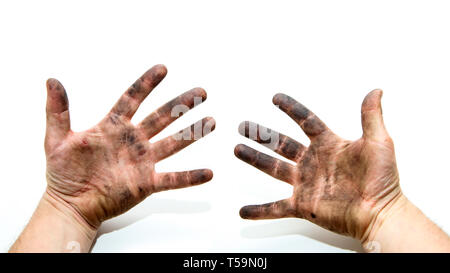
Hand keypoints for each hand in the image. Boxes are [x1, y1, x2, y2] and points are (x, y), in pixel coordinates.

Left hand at [45, 64, 214, 228]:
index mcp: (114, 126)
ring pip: (173, 143)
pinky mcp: (147, 183)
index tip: (162, 69)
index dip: (147, 83)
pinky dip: (190, 177)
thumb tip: (52, 81)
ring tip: (210, 122)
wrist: (71, 203)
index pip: (133, 98)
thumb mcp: (56, 139)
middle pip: (162, 117)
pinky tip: (208, 173)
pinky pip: (173, 179)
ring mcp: (143, 161)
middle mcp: (133, 140)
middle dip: (182, 104)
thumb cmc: (64, 172)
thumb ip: (58, 111)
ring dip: (192, 133)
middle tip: (200, 92)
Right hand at [234, 90, 400, 240]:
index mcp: (328, 145)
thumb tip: (376, 90)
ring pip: (273, 169)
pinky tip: (244, 211)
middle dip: (261, 134)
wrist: (379, 213)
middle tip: (244, 126)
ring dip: (254, 159)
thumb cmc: (382, 180)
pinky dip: (259, 210)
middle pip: (281, 143)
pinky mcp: (303, 205)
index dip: (291, 108)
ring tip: (237, 150)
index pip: (305, 121)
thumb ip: (371, 116)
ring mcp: (305, 184)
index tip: (275, 98)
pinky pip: (276, 208)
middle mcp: (313, 162)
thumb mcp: (378, 143)